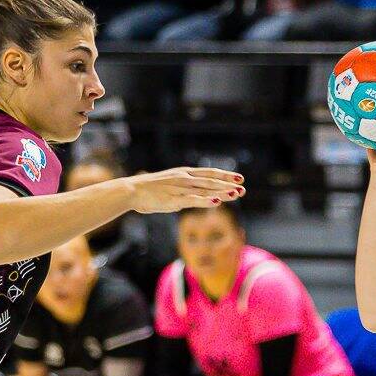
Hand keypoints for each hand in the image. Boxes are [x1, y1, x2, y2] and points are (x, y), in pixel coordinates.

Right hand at [126, 166, 244, 212]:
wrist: (131, 191)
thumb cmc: (151, 190)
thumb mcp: (172, 185)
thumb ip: (188, 189)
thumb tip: (201, 196)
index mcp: (184, 173)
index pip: (209, 173)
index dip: (225, 175)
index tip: (239, 178)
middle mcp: (184, 178)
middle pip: (211, 181)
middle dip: (228, 184)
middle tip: (243, 188)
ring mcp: (179, 188)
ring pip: (204, 190)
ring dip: (221, 192)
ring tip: (236, 193)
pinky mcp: (173, 199)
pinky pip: (192, 200)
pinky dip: (205, 201)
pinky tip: (217, 202)